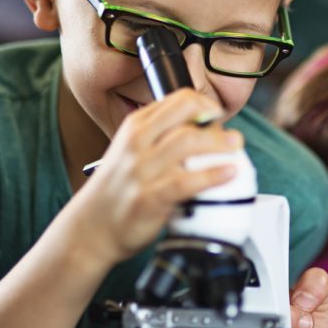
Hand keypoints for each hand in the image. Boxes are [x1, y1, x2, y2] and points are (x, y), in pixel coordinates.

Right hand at [82, 89, 242, 264]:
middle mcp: (137, 143)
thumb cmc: (117, 189)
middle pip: (186, 116)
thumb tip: (208, 130)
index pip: (178, 100)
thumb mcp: (131, 150)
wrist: (91, 227)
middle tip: (234, 138)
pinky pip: (186, 181)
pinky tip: (228, 174)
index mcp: (135, 126)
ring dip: (219, 145)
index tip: (218, 118)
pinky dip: (212, 175)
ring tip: (236, 151)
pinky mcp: (149, 198)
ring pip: (188, 143)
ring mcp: (141, 170)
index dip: (205, 105)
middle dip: (216, 124)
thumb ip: (161, 136)